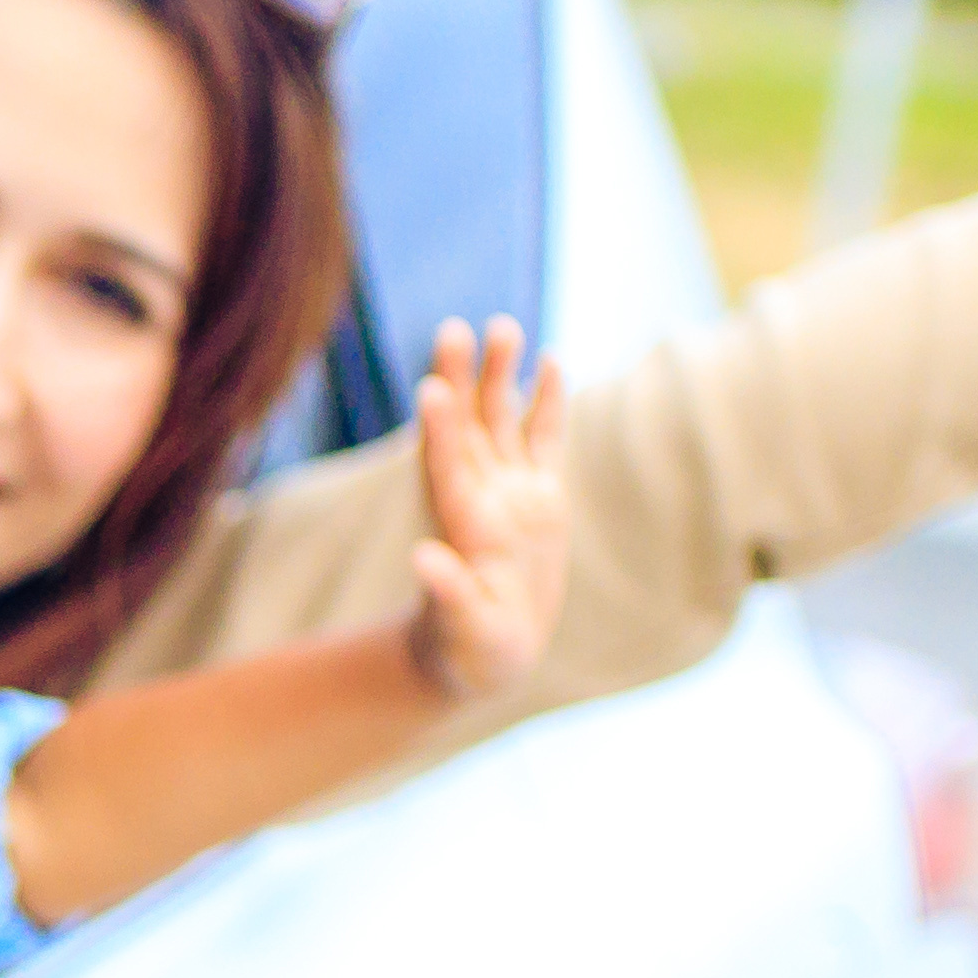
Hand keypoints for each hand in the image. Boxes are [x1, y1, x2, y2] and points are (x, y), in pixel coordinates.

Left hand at [402, 318, 576, 707]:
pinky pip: (544, 439)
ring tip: (501, 326)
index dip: (440, 429)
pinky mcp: (539, 497)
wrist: (487, 651)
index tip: (431, 386)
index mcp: (461, 528)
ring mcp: (509, 492)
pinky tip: (553, 359)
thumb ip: (448, 595)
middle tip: (454, 328)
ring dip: (500, 376)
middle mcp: (480, 498)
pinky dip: (548, 402)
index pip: (445, 469)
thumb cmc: (470, 650)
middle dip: (463, 381)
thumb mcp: (464, 631)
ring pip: (502, 423)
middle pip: (468, 429)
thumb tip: (423, 558)